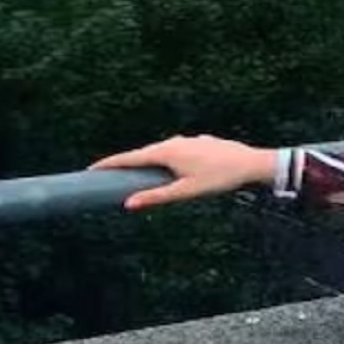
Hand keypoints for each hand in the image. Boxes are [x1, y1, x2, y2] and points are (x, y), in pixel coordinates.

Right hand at [88, 134, 275, 209]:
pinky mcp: (200, 142)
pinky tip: (167, 167)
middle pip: (144, 153)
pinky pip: (175, 151)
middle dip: (126, 163)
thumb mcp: (186, 191)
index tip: (91, 170)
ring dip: (147, 161)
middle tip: (106, 173)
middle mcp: (175, 141)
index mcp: (167, 151)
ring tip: (133, 172)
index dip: (110, 164)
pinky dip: (165, 159)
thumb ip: (157, 197)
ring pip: (161, 151)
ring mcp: (189, 140)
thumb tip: (128, 204)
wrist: (251, 162)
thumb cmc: (219, 178)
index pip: (131, 157)